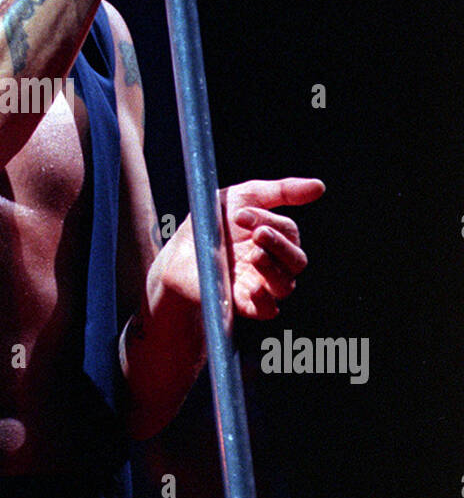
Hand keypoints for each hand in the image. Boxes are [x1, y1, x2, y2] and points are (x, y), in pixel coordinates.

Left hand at [155, 177, 324, 320]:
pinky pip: (267, 310)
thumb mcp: (242, 196)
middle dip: (279, 245)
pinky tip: (252, 287)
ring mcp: (260, 285)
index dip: (268, 221)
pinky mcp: (243, 304)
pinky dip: (264, 301)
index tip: (239, 214)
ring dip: (272, 269)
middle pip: (296, 261)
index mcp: (276, 238)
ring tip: (254, 255)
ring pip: (285, 285)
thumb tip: (320, 187)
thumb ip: (281, 191)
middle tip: (257, 234)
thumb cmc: (212, 222)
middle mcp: (274, 263)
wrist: (178, 252)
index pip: (288, 232)